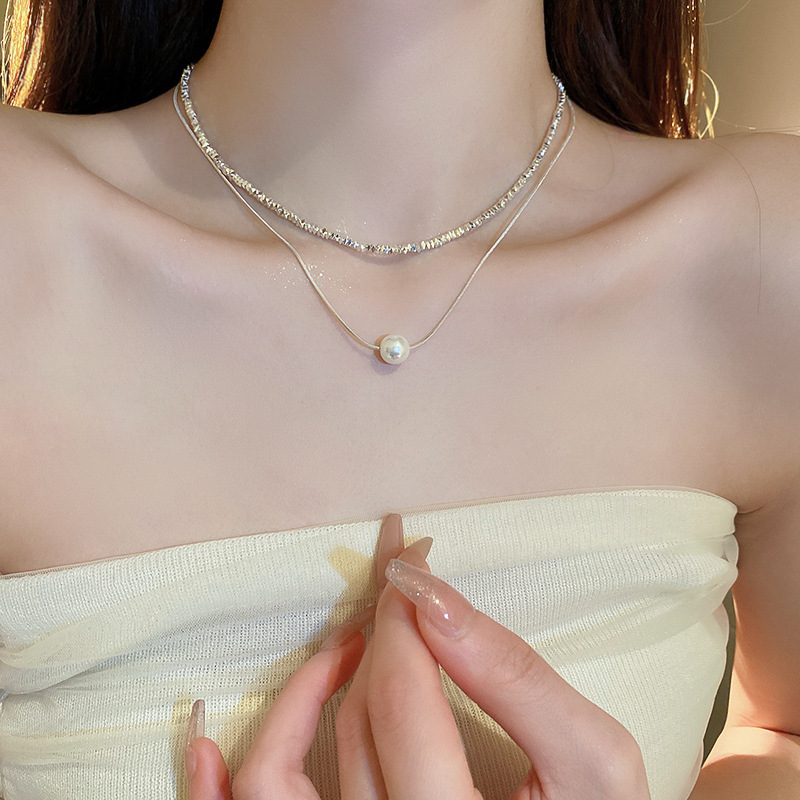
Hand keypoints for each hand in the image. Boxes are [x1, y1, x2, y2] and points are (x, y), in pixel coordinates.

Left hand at [186, 514, 651, 798]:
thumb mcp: (593, 765)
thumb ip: (520, 681)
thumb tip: (435, 599)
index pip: (405, 695)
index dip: (407, 614)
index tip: (414, 558)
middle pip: (356, 720)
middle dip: (376, 630)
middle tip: (395, 575)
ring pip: (279, 779)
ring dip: (299, 694)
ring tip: (344, 642)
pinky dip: (215, 788)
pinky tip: (202, 736)